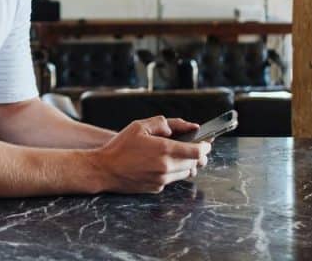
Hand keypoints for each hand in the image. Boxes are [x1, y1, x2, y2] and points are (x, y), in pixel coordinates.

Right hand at [90, 116, 210, 193]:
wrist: (104, 170)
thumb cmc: (120, 147)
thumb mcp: (139, 126)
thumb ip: (162, 123)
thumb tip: (180, 128)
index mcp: (164, 150)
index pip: (197, 151)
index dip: (206, 146)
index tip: (207, 143)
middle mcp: (166, 167)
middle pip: (194, 163)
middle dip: (199, 155)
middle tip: (198, 148)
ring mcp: (162, 180)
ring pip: (186, 173)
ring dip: (188, 164)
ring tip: (183, 155)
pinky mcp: (157, 188)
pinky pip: (173, 180)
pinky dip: (174, 172)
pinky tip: (165, 164)